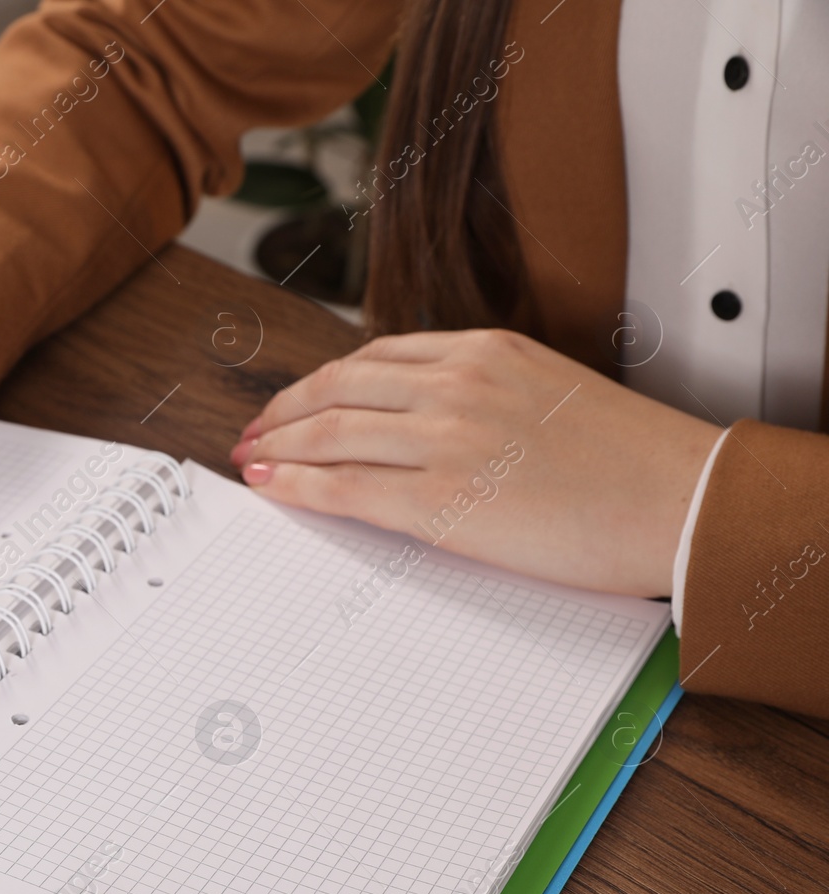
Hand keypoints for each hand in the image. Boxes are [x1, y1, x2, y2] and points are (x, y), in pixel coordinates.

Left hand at [229, 329, 722, 597]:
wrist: (684, 502)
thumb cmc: (631, 462)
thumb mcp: (549, 391)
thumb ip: (483, 393)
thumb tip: (421, 423)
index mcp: (484, 351)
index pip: (374, 358)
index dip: (320, 383)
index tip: (294, 403)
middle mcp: (457, 383)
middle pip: (337, 388)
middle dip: (282, 413)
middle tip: (253, 435)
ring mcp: (446, 439)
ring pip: (330, 433)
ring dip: (278, 449)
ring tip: (251, 463)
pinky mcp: (444, 499)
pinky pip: (345, 488)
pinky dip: (297, 487)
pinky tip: (272, 489)